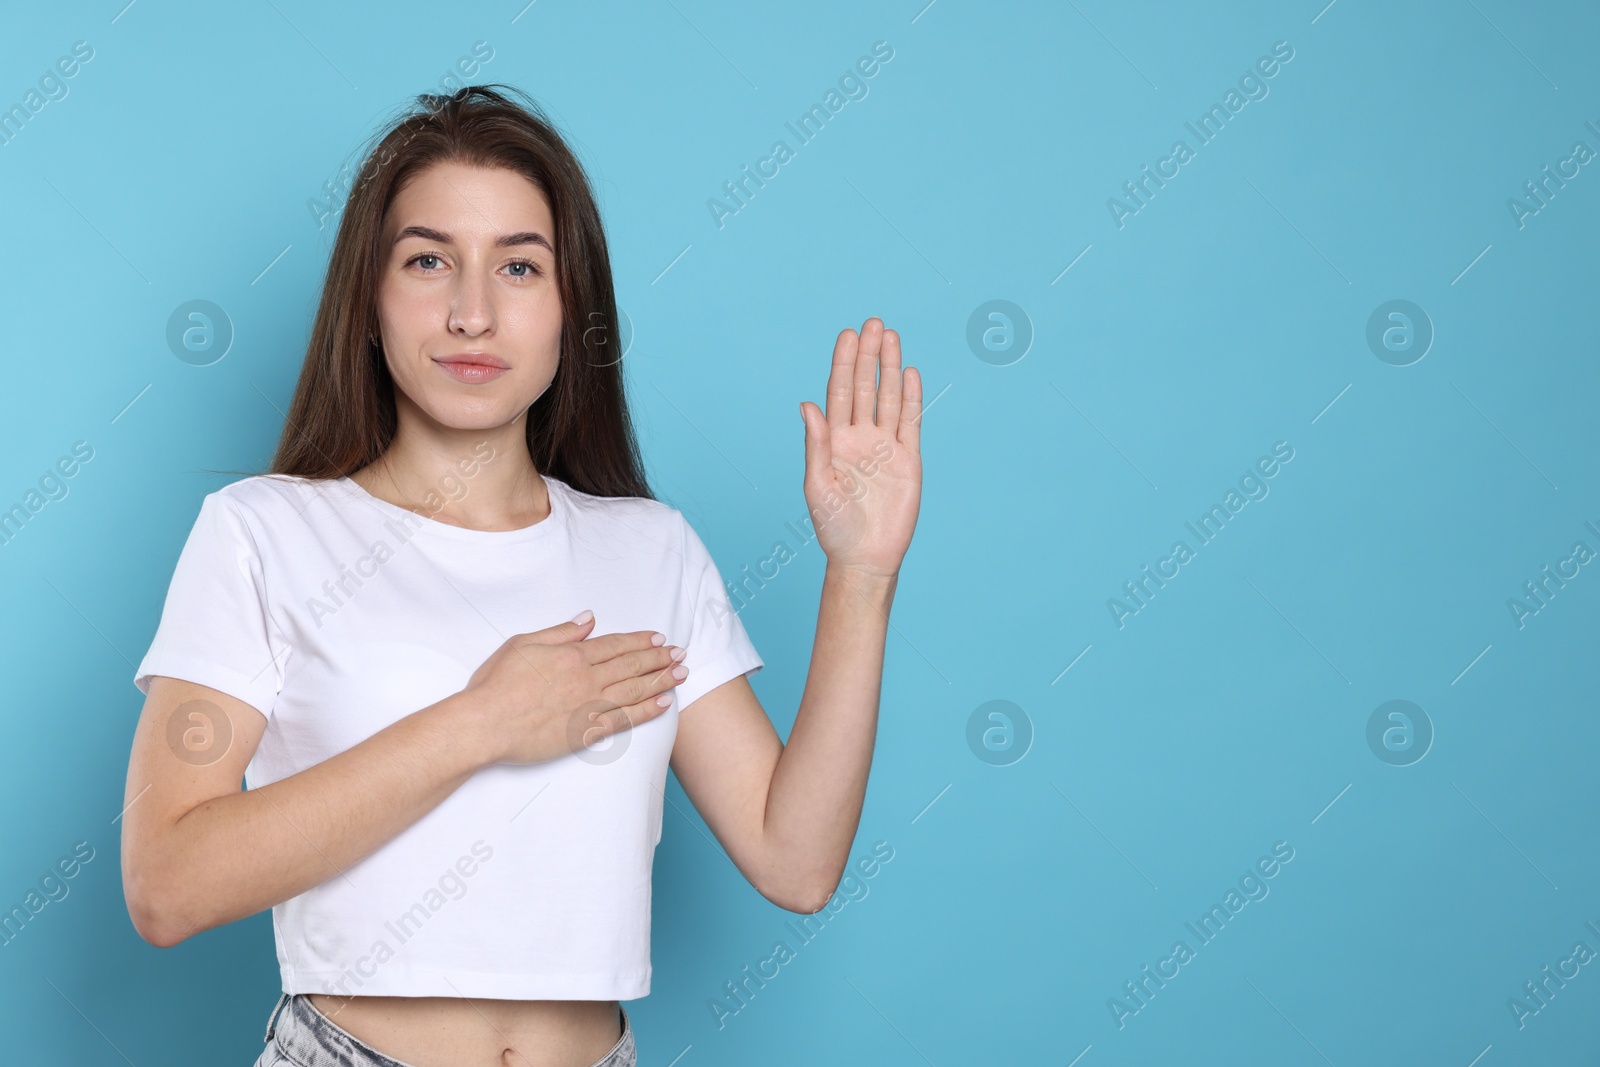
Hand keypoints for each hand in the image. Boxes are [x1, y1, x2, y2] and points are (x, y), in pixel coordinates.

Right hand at [457, 612, 688, 765]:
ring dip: (661, 680)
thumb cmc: (495, 685)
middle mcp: (586, 678)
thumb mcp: (523, 644)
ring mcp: (588, 706)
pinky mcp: (586, 731)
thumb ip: (560, 631)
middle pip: (631, 665)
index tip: (659, 639)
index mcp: (571, 655)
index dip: (641, 641)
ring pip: (634, 690)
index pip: (615, 644)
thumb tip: (588, 618)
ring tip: (681, 673)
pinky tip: (664, 703)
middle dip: (660, 658)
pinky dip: (647, 711)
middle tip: (681, 653)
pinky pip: (625, 719)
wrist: (484, 724)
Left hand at [799, 317, 922, 578]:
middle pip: (865, 387)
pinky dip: (911, 397)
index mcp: (834, 441)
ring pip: (889, 398)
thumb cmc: (833, 527)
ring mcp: (885, 446)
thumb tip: (807, 405)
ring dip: (889, 367)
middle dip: (868, 355)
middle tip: (873, 322)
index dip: (844, 363)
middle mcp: (860, 437)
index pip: (840, 393)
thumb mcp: (817, 485)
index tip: (848, 334)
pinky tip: (909, 373)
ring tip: (891, 336)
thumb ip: (816, 445)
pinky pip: (910, 422)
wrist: (865, 558)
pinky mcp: (908, 460)